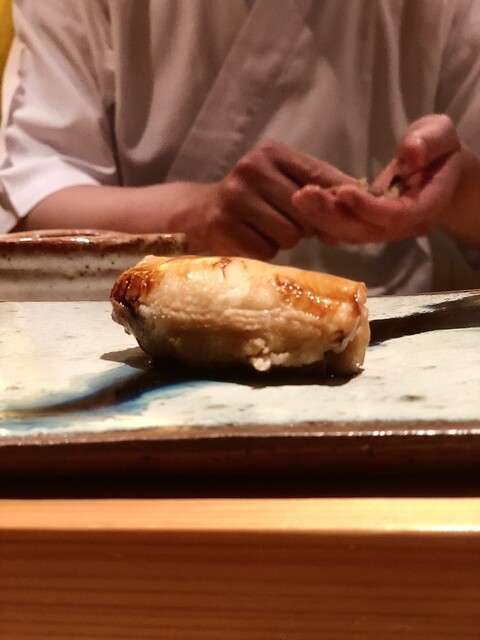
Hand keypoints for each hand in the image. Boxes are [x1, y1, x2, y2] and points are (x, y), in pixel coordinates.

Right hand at [196, 140, 355, 258]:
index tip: (343, 214)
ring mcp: (236, 197)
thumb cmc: (252, 198)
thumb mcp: (281, 181)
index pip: (319, 176)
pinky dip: (264, 250)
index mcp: (271, 153)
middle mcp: (252, 169)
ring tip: (267, 229)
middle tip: (286, 222)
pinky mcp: (225, 225)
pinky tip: (251, 238)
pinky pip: (267, 251)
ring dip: (284, 240)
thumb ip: (316, 190)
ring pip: (289, 235)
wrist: (201, 212)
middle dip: (304, 225)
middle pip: (307, 213)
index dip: (336, 200)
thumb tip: (351, 215)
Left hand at [292, 115, 468, 244]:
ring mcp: (385, 230)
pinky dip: (324, 221)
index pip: (397, 216)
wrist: (441, 175)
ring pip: (352, 233)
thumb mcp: (442, 136)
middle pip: (367, 231)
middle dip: (334, 216)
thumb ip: (430, 141)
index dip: (369, 208)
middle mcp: (405, 225)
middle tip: (305, 196)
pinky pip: (345, 230)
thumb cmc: (441, 152)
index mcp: (427, 205)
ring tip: (300, 198)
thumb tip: (410, 154)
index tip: (343, 191)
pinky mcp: (370, 227)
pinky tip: (305, 207)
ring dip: (323, 219)